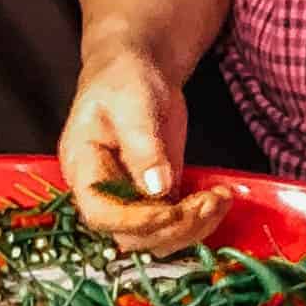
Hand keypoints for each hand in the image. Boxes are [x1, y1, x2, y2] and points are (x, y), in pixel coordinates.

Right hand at [58, 37, 230, 256]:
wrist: (138, 68)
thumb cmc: (125, 78)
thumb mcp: (132, 103)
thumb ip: (143, 145)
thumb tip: (157, 188)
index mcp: (83, 168)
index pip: (101, 214)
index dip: (135, 222)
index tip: (172, 210)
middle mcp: (105, 191)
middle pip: (132, 236)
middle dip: (172, 227)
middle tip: (208, 203)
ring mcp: (133, 196)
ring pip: (157, 237)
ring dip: (192, 227)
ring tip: (220, 199)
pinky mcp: (159, 193)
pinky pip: (176, 222)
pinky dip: (201, 217)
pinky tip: (221, 197)